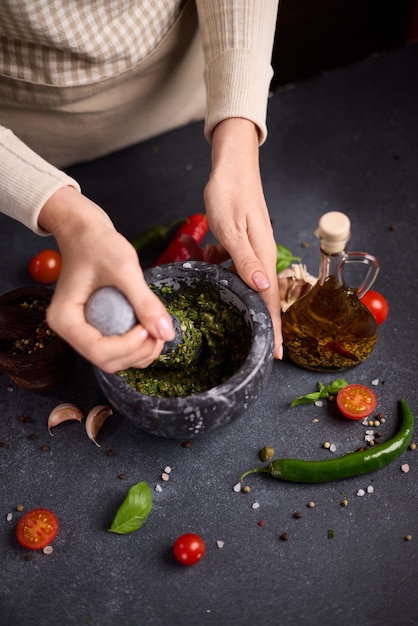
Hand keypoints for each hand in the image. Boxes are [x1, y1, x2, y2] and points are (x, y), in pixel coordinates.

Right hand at [38, 187, 174, 371]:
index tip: (149, 327)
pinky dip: (137, 347)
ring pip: (113, 360)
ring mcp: (81, 331)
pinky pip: (117, 349)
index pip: (97, 350)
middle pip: (106, 360)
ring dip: (140, 353)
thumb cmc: (97, 244)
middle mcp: (68, 331)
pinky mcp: (95, 328)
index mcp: (64, 318)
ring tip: (157, 329)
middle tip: (160, 331)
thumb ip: (145, 302)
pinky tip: (150, 328)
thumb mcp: (124, 268)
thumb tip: (167, 333)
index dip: (129, 346)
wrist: (85, 232)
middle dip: (138, 352)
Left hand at [204, 118, 282, 358]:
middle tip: (256, 348)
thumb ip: (245, 260)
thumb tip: (263, 289)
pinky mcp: (244, 242)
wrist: (232, 164)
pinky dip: (224, 271)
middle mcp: (262, 256)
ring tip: (228, 305)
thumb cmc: (230, 192)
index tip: (277, 354)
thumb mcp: (231, 227)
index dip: (274, 329)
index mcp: (263, 256)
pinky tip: (210, 264)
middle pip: (263, 297)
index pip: (271, 300)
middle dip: (260, 322)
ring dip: (237, 295)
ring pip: (247, 283)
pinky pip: (236, 266)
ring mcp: (254, 249)